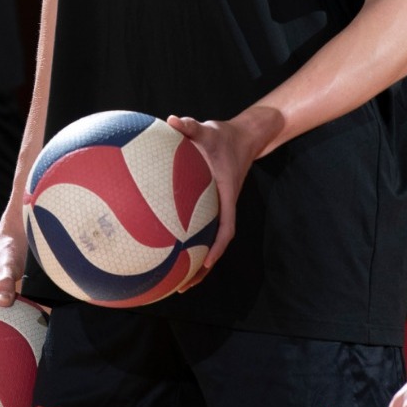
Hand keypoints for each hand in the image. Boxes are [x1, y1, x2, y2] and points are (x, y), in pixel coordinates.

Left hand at [164, 107, 278, 289]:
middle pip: (215, 245)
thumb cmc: (225, 135)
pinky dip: (185, 240)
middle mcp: (223, 207)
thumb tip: (171, 120)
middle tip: (181, 286)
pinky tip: (162, 245)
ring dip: (193, 262)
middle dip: (201, 268)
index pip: (226, 227)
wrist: (244, 137)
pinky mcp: (209, 206)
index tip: (205, 262)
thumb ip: (190, 126)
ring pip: (206, 241)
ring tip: (172, 281)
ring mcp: (216, 209)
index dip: (216, 246)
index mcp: (226, 196)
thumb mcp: (209, 129)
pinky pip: (198, 228)